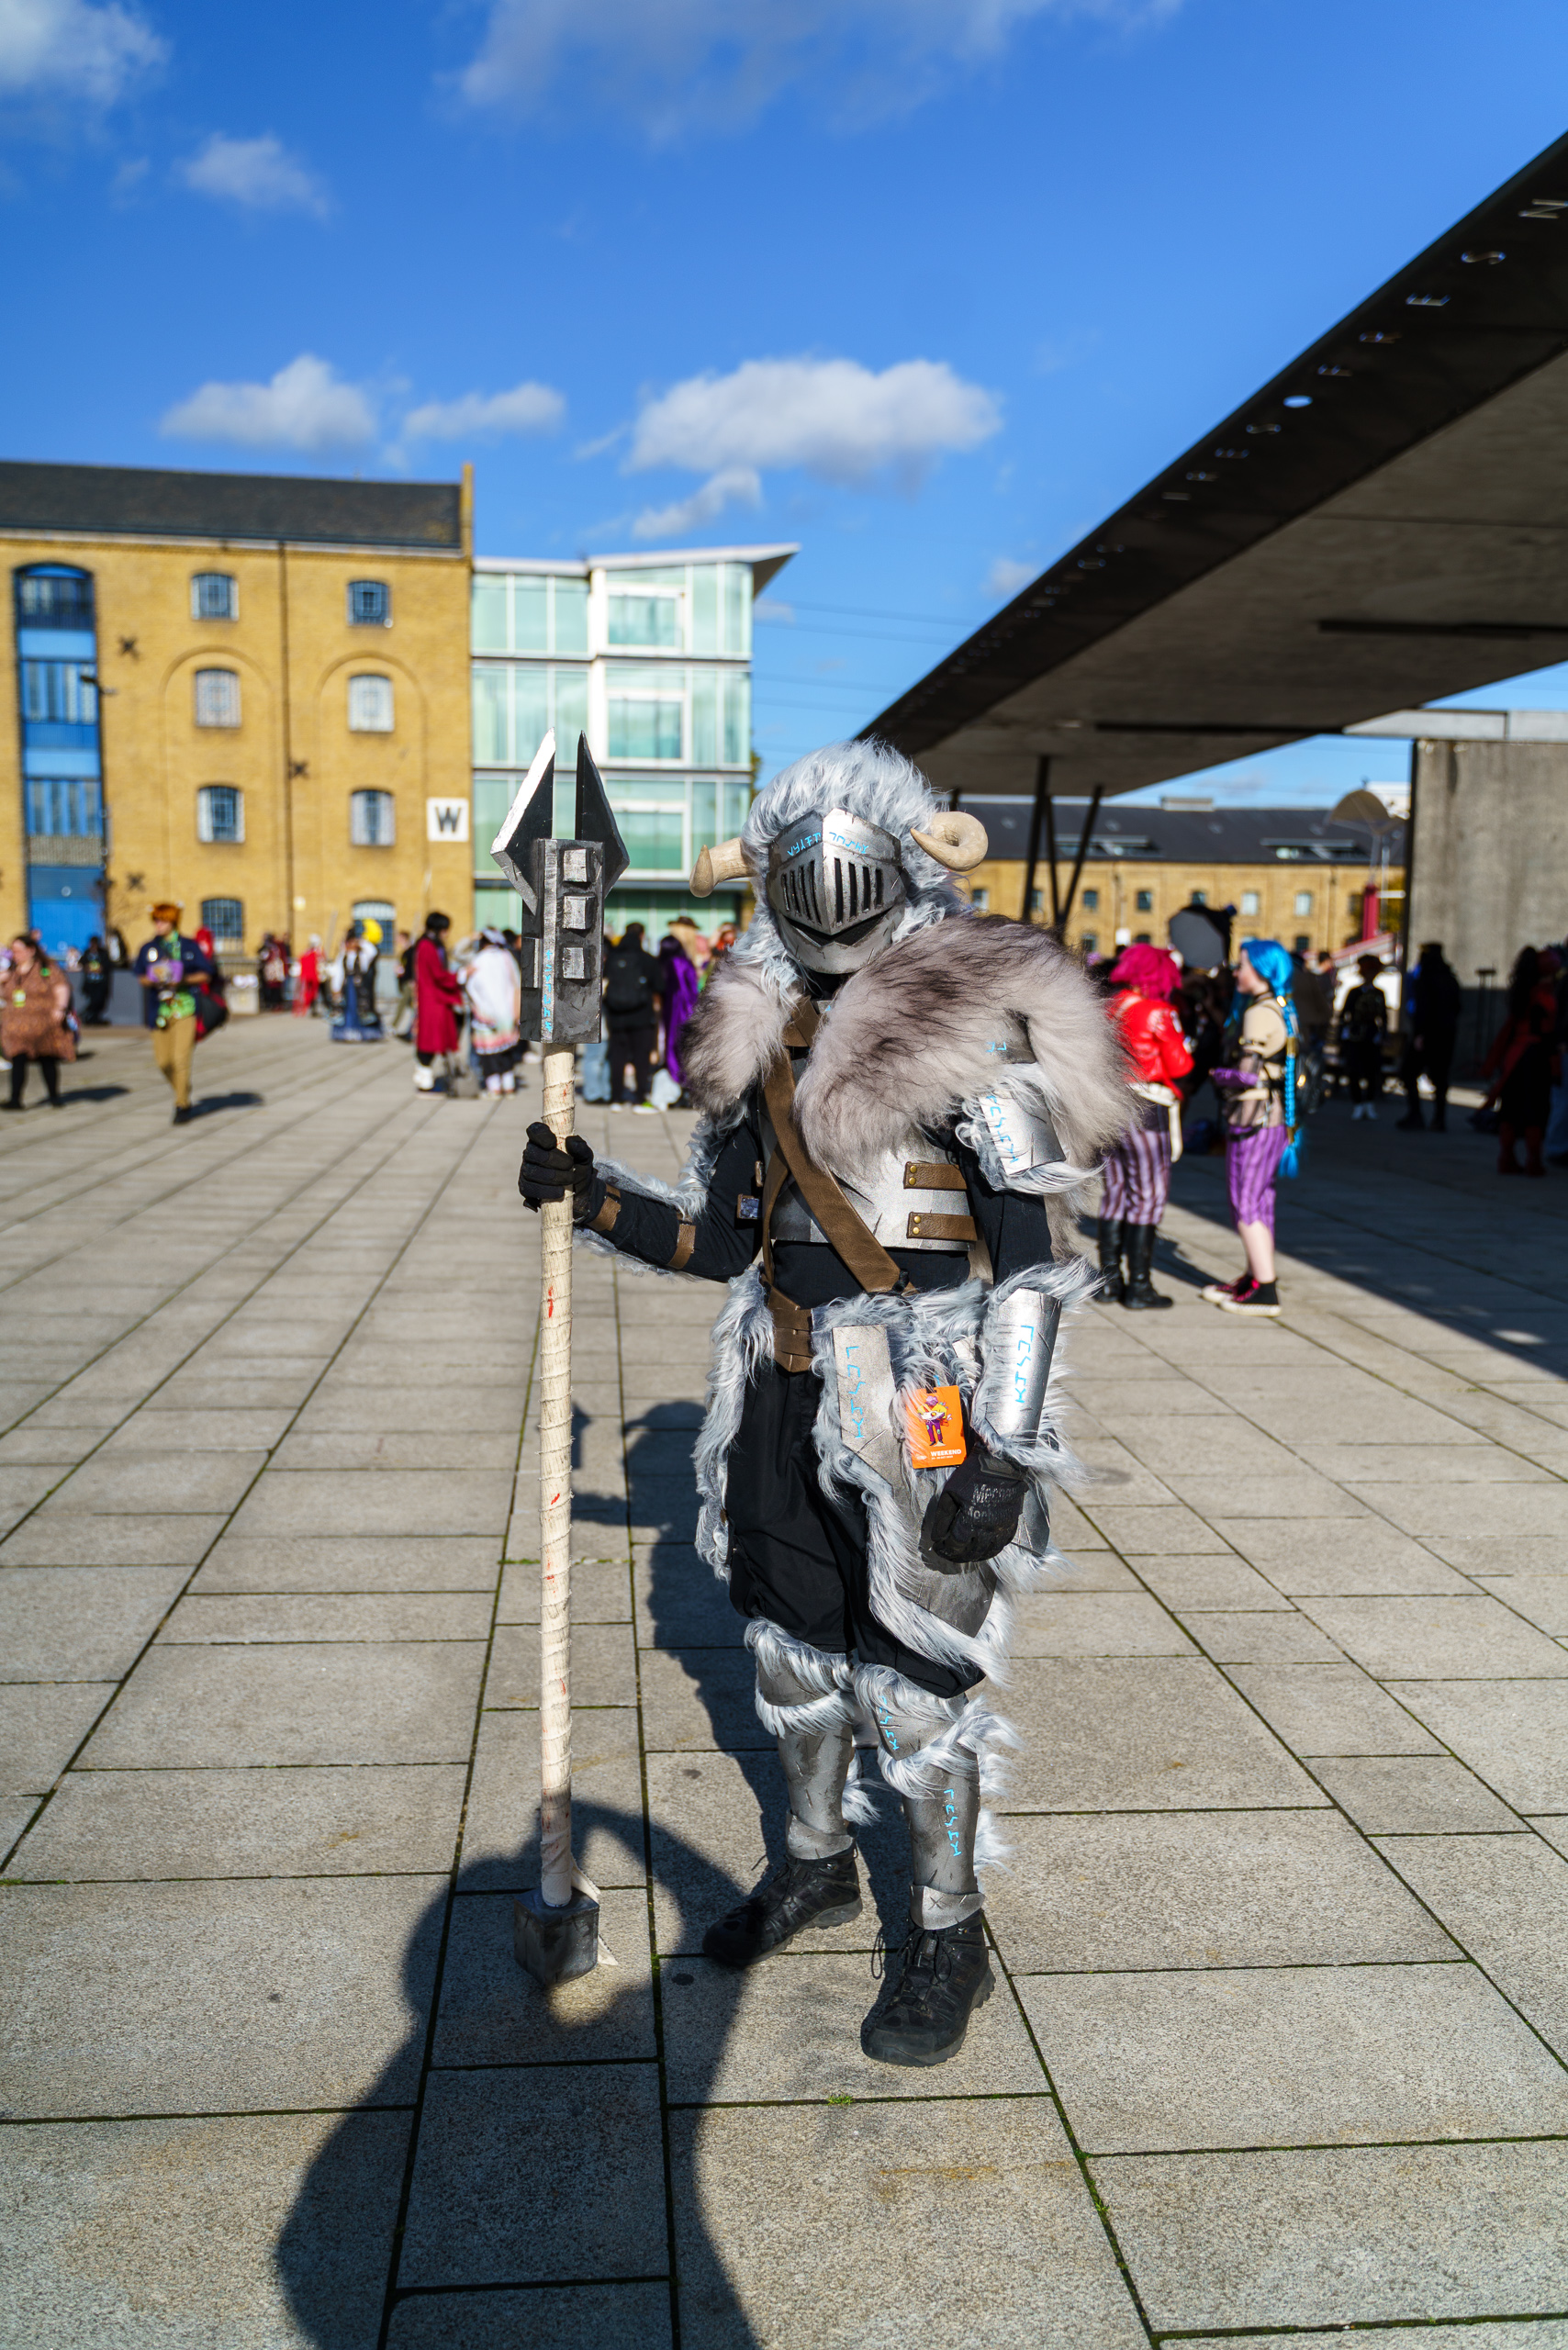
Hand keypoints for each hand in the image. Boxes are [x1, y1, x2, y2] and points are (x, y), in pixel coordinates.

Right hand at [519, 1122, 594, 1214]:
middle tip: (570, 1166)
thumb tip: (570, 1142)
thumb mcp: (585, 1157)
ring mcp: (526, 1171)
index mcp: (544, 1141)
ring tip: (568, 1180)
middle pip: (532, 1153)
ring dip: (551, 1177)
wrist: (580, 1193)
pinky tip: (559, 1192)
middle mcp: (531, 1154)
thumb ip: (581, 1148)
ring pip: (530, 1171)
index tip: (553, 1143)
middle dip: (551, 1160)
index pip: (535, 1131)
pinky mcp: (526, 1188)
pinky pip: (528, 1189)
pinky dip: (545, 1191)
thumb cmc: (578, 1168)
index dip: (541, 1135)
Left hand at [919, 1442, 1027, 1570]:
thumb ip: (942, 1518)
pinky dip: (992, 1550)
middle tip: (950, 1555)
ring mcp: (1002, 1527)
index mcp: (970, 1520)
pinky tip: (984, 1549)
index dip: (946, 1550)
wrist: (1000, 1464)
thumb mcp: (950, 1493)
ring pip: (988, 1552)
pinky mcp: (1012, 1523)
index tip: (939, 1548)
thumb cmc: (972, 1476)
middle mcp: (988, 1529)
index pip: (955, 1545)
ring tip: (966, 1555)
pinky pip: (1002, 1544)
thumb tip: (937, 1537)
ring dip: (975, 1556)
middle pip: (971, 1552)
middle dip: (958, 1556)